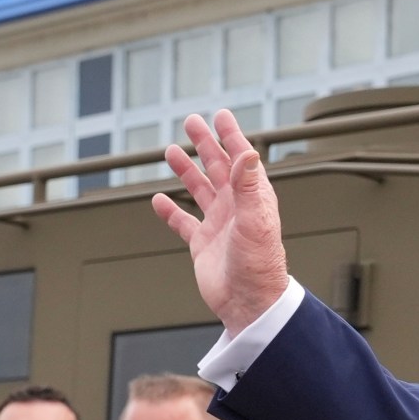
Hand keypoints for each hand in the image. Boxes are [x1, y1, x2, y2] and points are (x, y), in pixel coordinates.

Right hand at [154, 110, 292, 333]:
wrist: (249, 303)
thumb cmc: (259, 265)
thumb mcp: (255, 220)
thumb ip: (249, 185)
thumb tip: (248, 151)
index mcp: (252, 197)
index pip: (240, 159)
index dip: (230, 136)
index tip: (220, 115)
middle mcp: (235, 208)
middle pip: (217, 167)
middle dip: (204, 144)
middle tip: (191, 122)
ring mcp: (218, 225)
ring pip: (199, 190)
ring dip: (186, 171)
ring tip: (170, 152)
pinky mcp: (202, 244)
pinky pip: (183, 222)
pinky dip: (171, 211)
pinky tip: (159, 199)